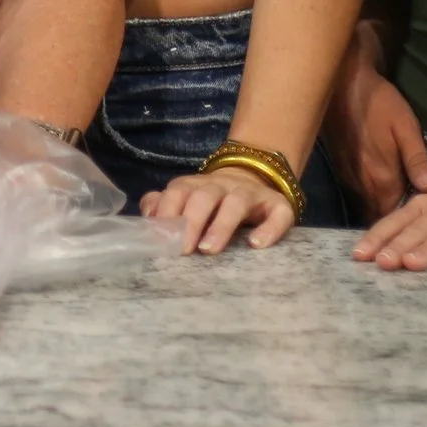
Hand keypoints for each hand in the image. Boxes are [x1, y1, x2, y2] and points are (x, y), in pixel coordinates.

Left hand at [144, 166, 297, 253]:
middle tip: (183, 250)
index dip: (167, 214)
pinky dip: (269, 229)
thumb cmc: (213, 201)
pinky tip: (257, 245)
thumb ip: (163, 206)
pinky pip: (278, 214)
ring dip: (221, 225)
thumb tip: (148, 216)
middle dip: (190, 222)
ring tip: (210, 249)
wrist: (256, 176)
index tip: (160, 240)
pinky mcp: (279, 206)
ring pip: (236, 203)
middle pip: (203, 198)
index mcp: (195, 186)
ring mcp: (251, 194)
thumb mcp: (186, 199)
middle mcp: (221, 186)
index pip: (177, 193)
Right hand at [322, 22, 426, 213]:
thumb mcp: (405, 127)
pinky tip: (379, 195)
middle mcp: (362, 184)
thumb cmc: (378, 104)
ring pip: (366, 207)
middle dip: (394, 222)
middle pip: (379, 215)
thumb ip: (417, 161)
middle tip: (413, 222)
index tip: (424, 222)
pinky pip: (356, 195)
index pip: (397, 214)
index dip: (410, 221)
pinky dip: (368, 200)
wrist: (341, 85)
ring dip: (380, 212)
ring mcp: (348, 178)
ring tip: (398, 214)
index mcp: (382, 178)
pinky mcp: (340, 169)